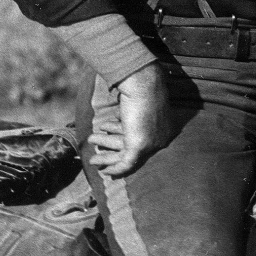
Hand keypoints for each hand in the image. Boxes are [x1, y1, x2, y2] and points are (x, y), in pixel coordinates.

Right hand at [88, 62, 173, 176]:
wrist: (143, 84)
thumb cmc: (141, 85)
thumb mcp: (139, 98)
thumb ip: (132, 108)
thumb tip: (118, 109)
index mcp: (163, 124)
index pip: (139, 134)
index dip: (120, 133)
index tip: (106, 130)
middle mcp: (160, 137)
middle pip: (131, 145)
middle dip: (111, 145)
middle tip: (97, 145)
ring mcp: (151, 144)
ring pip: (125, 154)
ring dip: (106, 156)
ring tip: (91, 156)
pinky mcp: (139, 148)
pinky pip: (126, 164)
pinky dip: (114, 168)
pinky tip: (104, 171)